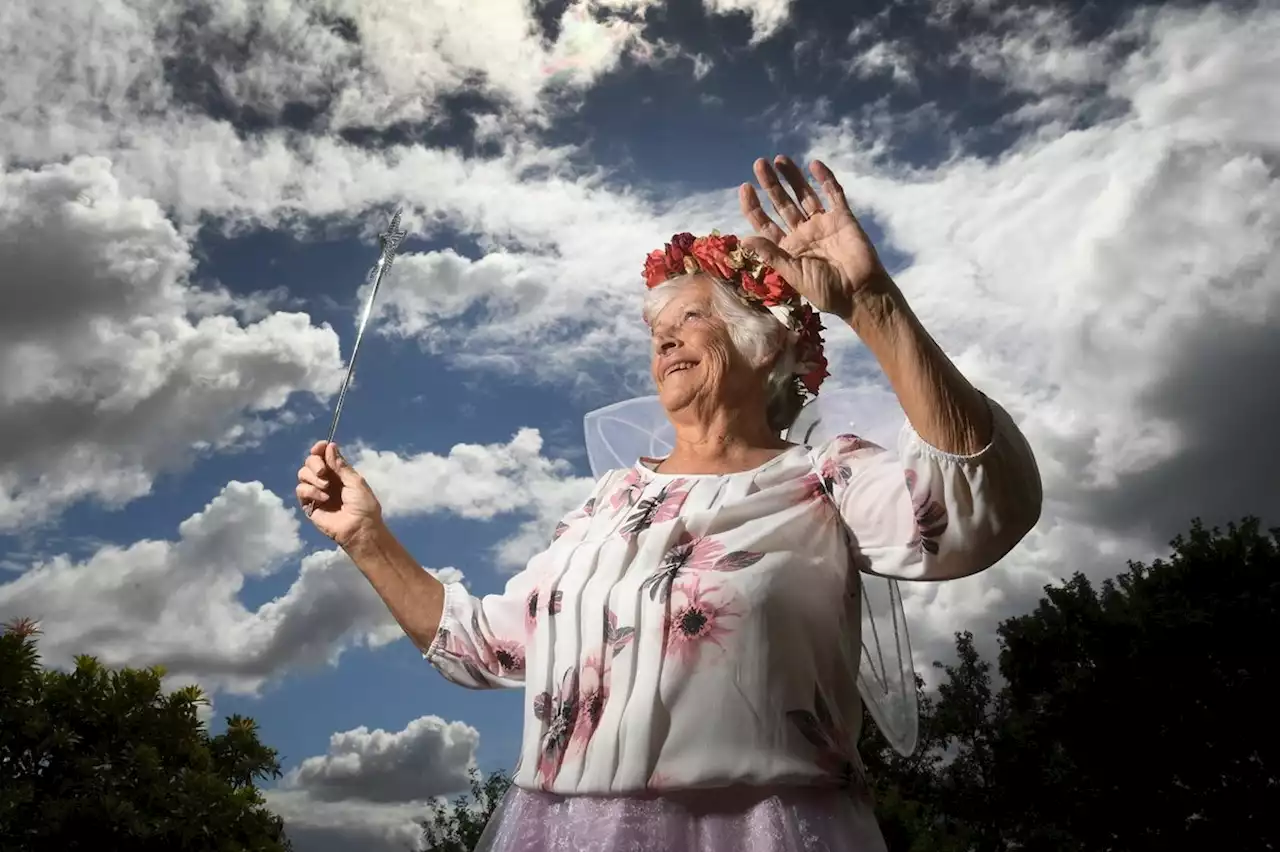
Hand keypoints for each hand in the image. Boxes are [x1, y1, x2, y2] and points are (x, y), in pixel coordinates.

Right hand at [296, 441, 382, 548]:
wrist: (359, 528)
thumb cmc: (363, 505)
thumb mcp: (355, 481)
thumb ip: (340, 465)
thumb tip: (330, 446)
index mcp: (338, 473)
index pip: (323, 455)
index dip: (319, 449)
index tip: (320, 447)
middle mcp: (325, 479)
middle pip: (309, 462)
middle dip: (314, 462)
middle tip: (323, 471)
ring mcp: (316, 492)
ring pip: (302, 474)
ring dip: (313, 477)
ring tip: (326, 487)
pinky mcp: (308, 505)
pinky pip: (301, 490)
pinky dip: (310, 491)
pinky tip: (323, 498)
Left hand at [739, 156, 898, 322]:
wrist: (860, 292)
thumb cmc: (825, 289)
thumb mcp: (793, 274)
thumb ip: (771, 254)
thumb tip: (744, 239)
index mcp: (788, 248)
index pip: (765, 223)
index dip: (754, 206)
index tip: (745, 188)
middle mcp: (803, 233)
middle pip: (782, 204)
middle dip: (771, 185)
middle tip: (759, 164)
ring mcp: (823, 224)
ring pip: (804, 195)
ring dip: (793, 177)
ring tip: (779, 159)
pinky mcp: (843, 218)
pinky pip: (833, 195)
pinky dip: (825, 180)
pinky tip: (814, 165)